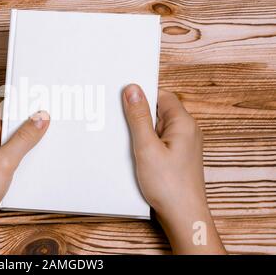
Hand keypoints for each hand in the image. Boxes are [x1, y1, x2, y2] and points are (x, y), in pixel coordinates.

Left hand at [0, 102, 49, 253]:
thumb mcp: (6, 160)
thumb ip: (25, 137)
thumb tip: (40, 117)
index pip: (7, 105)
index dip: (26, 107)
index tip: (44, 110)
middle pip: (8, 120)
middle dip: (26, 126)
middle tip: (44, 131)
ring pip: (6, 136)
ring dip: (20, 142)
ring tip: (33, 149)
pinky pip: (1, 149)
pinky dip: (13, 153)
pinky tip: (22, 162)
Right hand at [122, 84, 225, 253]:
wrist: (183, 217)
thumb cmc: (169, 186)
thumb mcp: (146, 147)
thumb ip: (138, 117)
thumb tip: (132, 89)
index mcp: (183, 123)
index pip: (162, 95)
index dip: (142, 95)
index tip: (123, 98)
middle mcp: (186, 131)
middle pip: (159, 111)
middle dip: (138, 116)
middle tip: (120, 122)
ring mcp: (183, 145)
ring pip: (157, 128)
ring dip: (141, 132)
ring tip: (127, 143)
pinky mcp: (177, 157)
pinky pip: (158, 142)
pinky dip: (145, 144)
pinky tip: (134, 155)